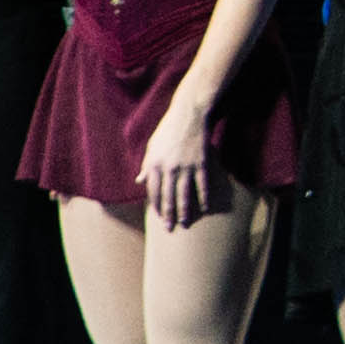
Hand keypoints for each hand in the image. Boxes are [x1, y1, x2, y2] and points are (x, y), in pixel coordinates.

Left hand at [138, 97, 212, 231]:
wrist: (189, 114)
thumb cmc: (169, 130)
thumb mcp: (153, 146)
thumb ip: (147, 165)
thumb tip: (139, 181)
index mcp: (155, 163)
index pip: (153, 191)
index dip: (155, 205)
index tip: (158, 216)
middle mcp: (169, 167)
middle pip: (167, 196)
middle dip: (168, 214)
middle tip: (170, 228)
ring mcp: (185, 165)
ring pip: (184, 194)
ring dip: (184, 210)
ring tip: (185, 223)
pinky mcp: (201, 162)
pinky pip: (202, 184)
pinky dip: (204, 197)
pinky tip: (206, 207)